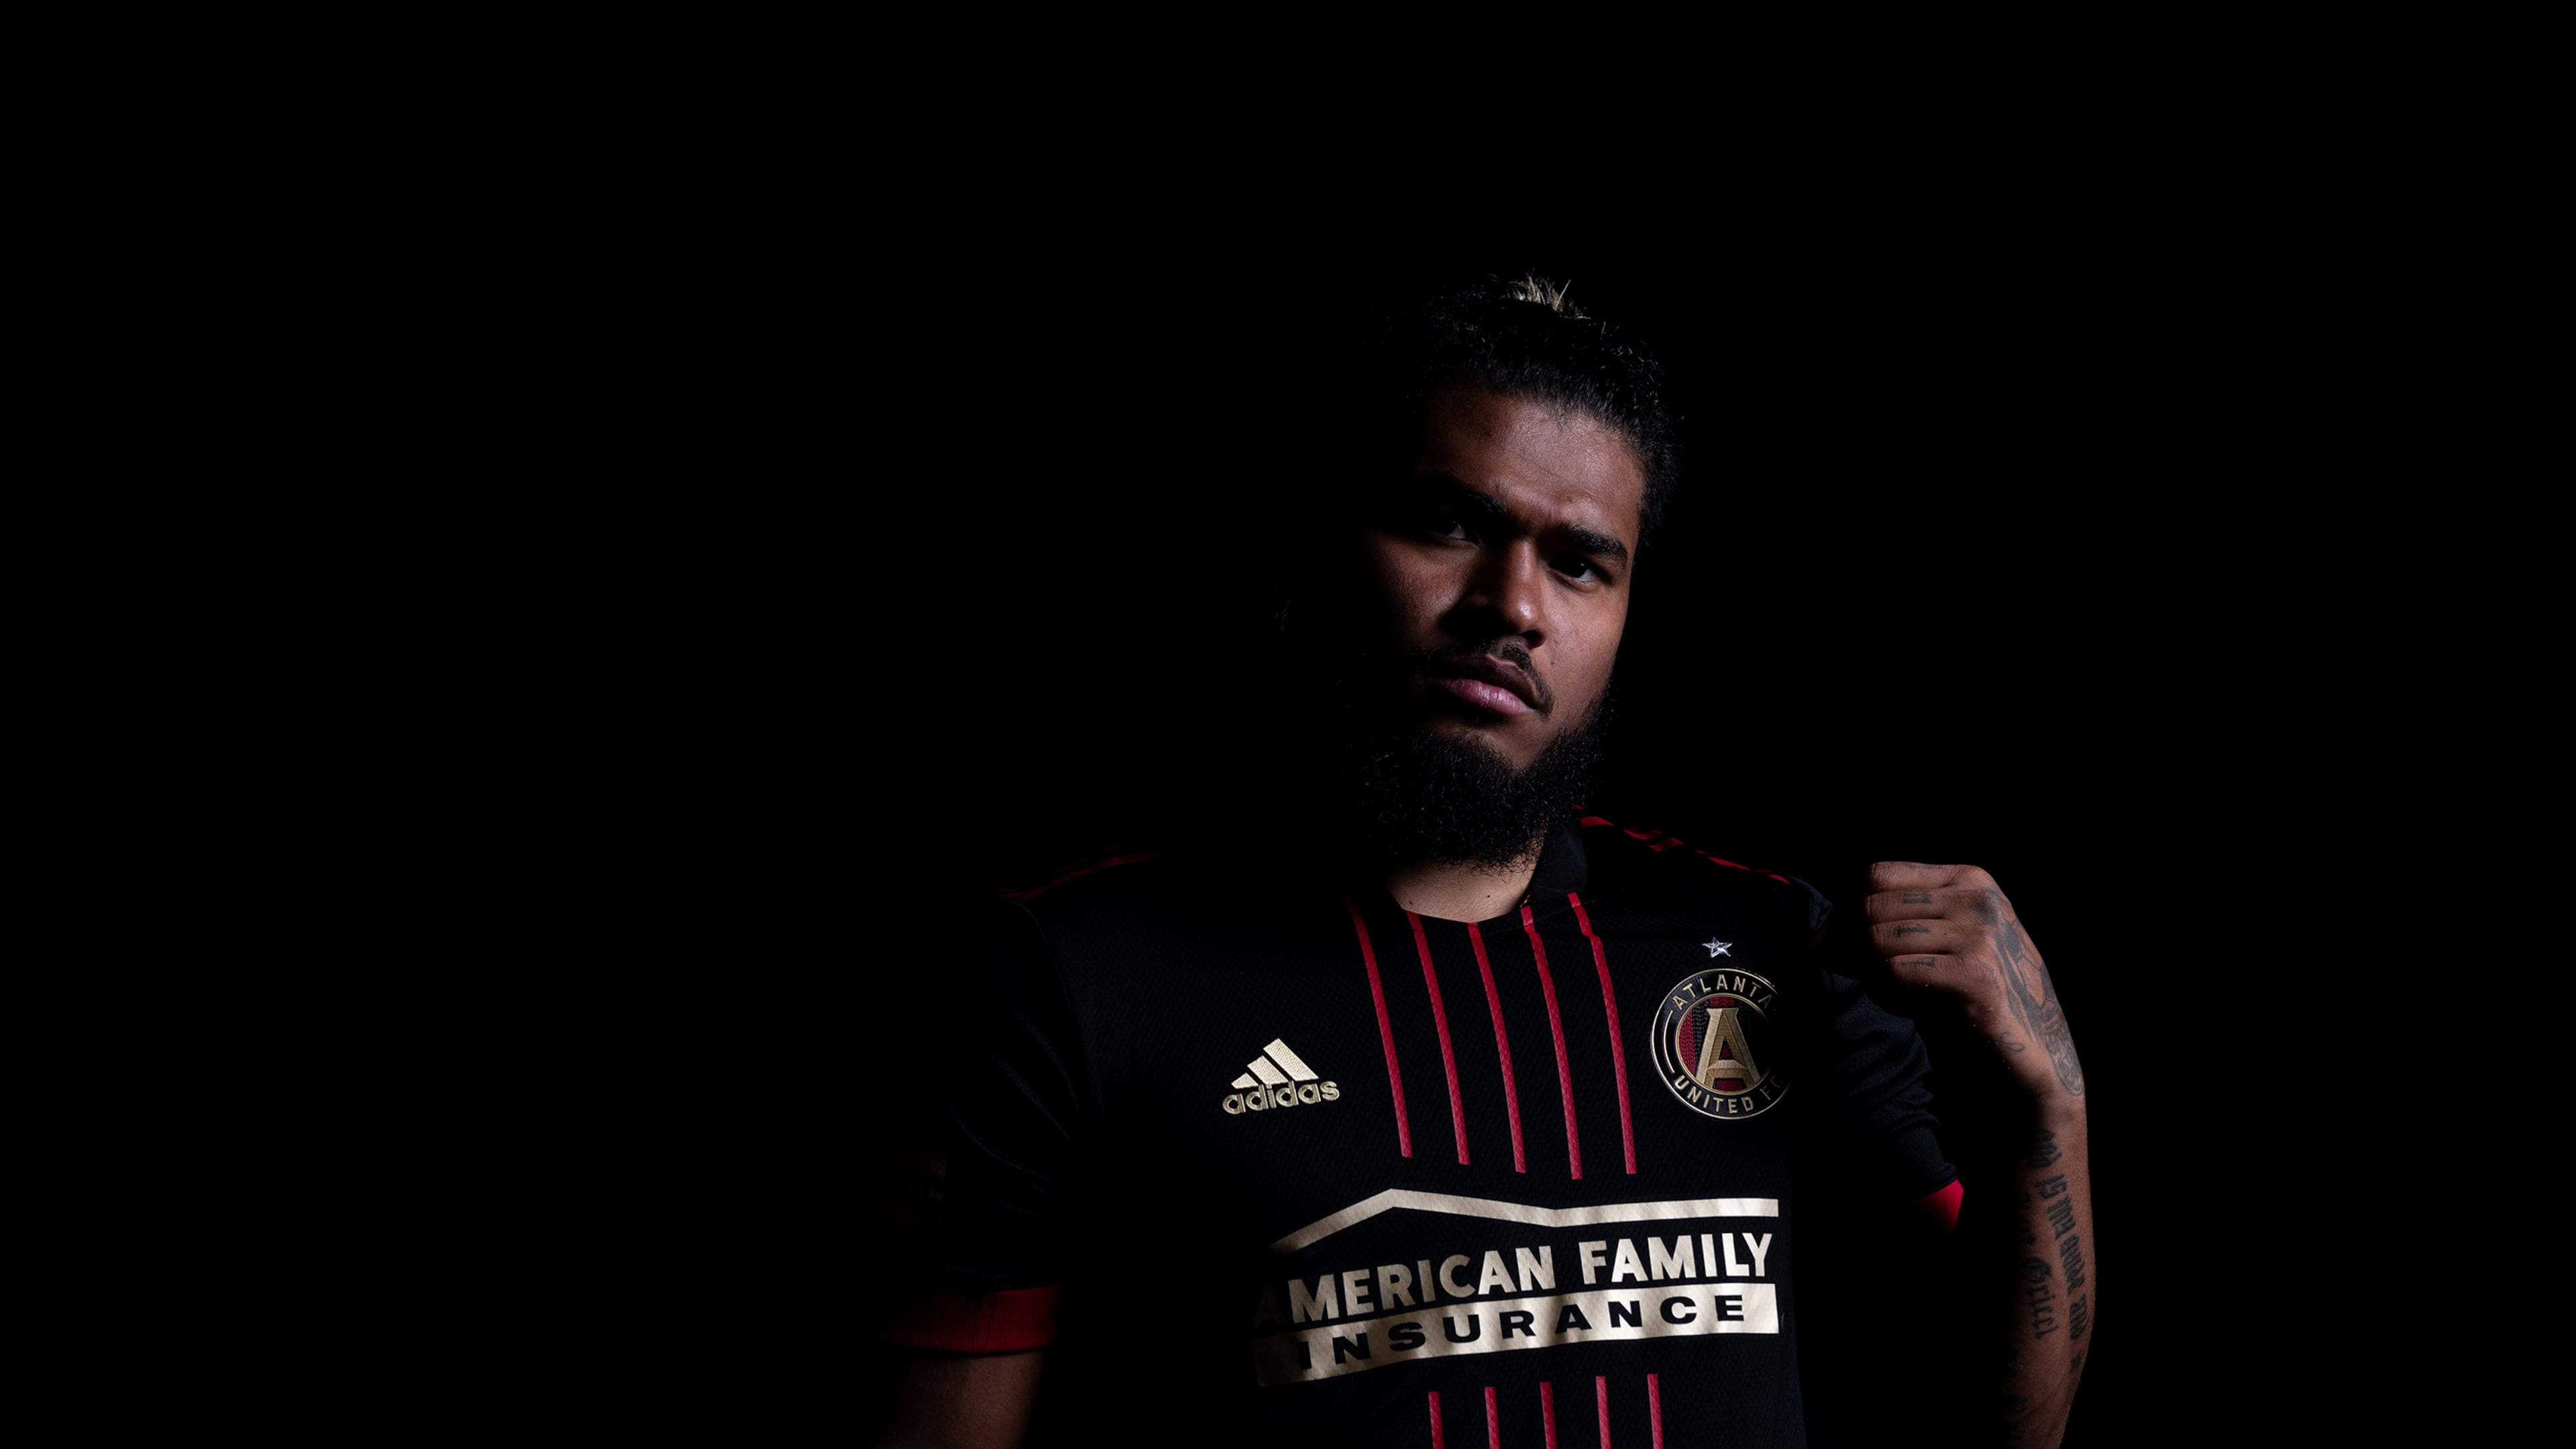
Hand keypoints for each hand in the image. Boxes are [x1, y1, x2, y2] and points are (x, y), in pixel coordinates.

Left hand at [1862, 862, 2083, 1101]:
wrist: (2029, 1054)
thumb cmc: (1969, 998)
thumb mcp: (1932, 948)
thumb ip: (1884, 929)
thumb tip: (1814, 939)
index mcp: (1968, 879)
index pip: (1876, 875)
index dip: (1847, 911)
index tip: (1838, 946)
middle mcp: (1977, 898)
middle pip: (1871, 907)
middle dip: (1850, 946)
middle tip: (1864, 978)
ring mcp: (1980, 934)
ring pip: (1878, 939)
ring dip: (1872, 975)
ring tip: (1896, 995)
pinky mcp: (1977, 975)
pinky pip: (1895, 972)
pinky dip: (1889, 994)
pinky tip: (1910, 1008)